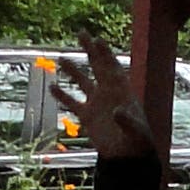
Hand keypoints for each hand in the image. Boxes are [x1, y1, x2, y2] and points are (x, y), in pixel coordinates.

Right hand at [53, 35, 156, 158]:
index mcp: (122, 92)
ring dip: (73, 71)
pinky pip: (72, 103)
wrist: (127, 156)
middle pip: (98, 67)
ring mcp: (96, 103)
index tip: (97, 40)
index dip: (105, 54)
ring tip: (61, 58)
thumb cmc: (137, 142)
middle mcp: (108, 93)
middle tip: (82, 33)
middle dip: (90, 50)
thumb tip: (117, 112)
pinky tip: (52, 86)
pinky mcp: (87, 116)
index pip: (112, 67)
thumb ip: (127, 121)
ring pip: (83, 82)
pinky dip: (63, 96)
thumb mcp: (135, 132)